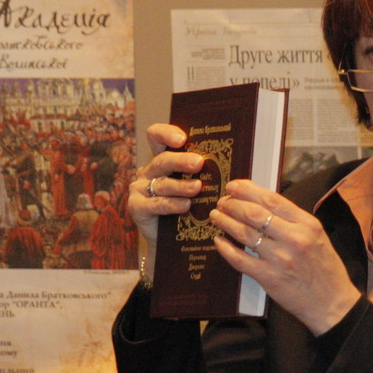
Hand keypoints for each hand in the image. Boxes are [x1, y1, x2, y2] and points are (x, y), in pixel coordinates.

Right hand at [127, 123, 204, 245]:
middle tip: (198, 163)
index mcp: (163, 160)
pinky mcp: (137, 207)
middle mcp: (149, 171)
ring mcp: (140, 188)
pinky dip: (171, 204)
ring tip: (197, 187)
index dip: (165, 133)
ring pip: (161, 183)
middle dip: (181, 160)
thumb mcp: (197, 187)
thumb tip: (234, 163)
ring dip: (180, 185)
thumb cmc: (189, 208)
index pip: (156, 137)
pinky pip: (155, 203)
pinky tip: (185, 205)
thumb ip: (206, 173)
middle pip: (163, 160)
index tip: (182, 138)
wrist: (173, 239)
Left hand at [209, 180, 360, 334]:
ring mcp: (280, 259)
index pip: (273, 200)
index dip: (248, 190)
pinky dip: (225, 249)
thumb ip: (294, 221)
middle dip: (232, 204)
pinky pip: (240, 259)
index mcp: (308, 225)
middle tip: (222, 202)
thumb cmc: (325, 269)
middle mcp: (295, 239)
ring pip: (244, 234)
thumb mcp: (318, 237)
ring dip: (226, 222)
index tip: (234, 186)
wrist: (332, 303)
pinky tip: (219, 241)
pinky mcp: (269, 278)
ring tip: (217, 216)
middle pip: (254, 214)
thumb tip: (263, 205)